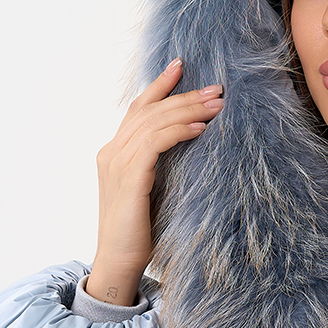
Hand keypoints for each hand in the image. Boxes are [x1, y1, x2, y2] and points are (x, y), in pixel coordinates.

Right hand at [85, 59, 223, 305]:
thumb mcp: (152, 191)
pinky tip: (200, 129)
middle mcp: (111, 152)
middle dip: (184, 96)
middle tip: (216, 88)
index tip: (181, 65)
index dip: (159, 85)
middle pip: (149, 111)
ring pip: (153, 122)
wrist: (119, 262)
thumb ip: (160, 167)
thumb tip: (191, 146)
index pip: (138, 109)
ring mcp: (116, 164)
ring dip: (188, 110)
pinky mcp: (128, 178)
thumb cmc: (140, 232)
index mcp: (114, 153)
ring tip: (216, 104)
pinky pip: (154, 143)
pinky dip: (178, 131)